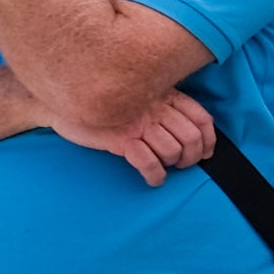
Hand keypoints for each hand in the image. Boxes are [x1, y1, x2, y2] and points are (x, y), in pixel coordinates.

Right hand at [72, 88, 213, 184]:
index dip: (209, 139)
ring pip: (171, 150)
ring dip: (172, 165)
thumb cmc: (106, 102)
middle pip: (190, 137)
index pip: (200, 117)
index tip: (206, 153)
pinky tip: (153, 179)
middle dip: (192, 157)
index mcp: (164, 94)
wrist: (64, 100)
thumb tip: (191, 135)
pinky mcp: (120, 139)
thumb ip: (164, 107)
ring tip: (164, 168)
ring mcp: (137, 123)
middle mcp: (154, 107)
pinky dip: (155, 176)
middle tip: (183, 164)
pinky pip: (148, 162)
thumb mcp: (140, 97)